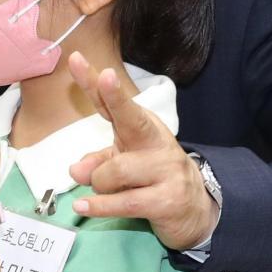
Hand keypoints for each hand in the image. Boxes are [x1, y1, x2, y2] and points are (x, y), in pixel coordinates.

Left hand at [66, 52, 217, 250]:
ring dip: (100, 183)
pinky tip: (83, 207)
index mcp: (143, 129)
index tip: (79, 60)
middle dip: (114, 96)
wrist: (196, 210)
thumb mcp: (123, 165)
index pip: (117, 105)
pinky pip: (124, 202)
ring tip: (101, 190)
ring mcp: (166, 171)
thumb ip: (98, 162)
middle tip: (103, 79)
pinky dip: (100, 206)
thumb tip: (75, 170)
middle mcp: (156, 143)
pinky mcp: (167, 200)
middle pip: (130, 118)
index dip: (100, 85)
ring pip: (116, 171)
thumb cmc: (152, 180)